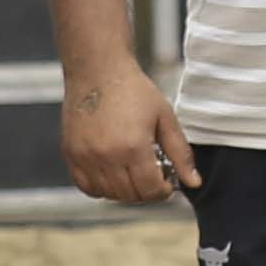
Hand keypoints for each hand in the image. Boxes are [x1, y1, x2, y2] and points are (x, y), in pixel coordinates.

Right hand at [61, 65, 199, 210]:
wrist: (97, 70)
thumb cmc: (132, 89)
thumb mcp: (165, 118)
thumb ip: (180, 153)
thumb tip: (194, 182)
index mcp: (133, 147)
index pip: (151, 191)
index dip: (164, 190)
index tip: (167, 181)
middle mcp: (107, 156)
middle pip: (131, 196)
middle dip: (147, 191)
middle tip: (152, 174)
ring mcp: (85, 157)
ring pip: (109, 194)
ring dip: (125, 191)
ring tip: (133, 171)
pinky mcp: (71, 154)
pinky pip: (86, 187)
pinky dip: (101, 187)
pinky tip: (112, 172)